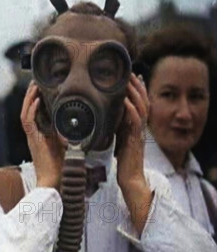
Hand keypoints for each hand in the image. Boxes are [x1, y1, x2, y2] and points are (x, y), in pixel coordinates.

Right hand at [21, 82, 64, 188]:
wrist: (55, 181)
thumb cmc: (62, 167)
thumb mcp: (68, 145)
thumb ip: (71, 133)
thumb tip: (82, 122)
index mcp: (41, 134)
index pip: (35, 112)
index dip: (36, 99)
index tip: (42, 87)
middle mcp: (34, 134)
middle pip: (28, 110)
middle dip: (31, 95)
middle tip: (36, 80)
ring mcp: (32, 137)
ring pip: (25, 113)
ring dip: (29, 99)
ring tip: (34, 86)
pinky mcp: (33, 141)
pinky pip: (28, 122)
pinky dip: (32, 110)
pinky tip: (36, 100)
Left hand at [116, 73, 149, 188]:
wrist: (130, 179)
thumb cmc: (124, 162)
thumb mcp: (120, 140)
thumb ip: (118, 128)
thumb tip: (108, 117)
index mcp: (136, 127)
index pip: (140, 104)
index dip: (138, 90)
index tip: (132, 76)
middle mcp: (140, 128)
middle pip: (143, 102)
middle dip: (137, 86)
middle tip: (131, 72)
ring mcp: (139, 134)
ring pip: (141, 108)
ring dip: (135, 94)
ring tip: (129, 81)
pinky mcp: (135, 141)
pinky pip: (135, 122)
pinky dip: (131, 110)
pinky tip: (126, 101)